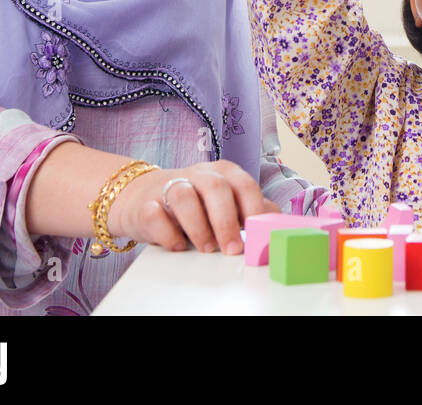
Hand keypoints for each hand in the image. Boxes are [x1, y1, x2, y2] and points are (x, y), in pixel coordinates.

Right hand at [110, 159, 279, 255]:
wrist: (142, 198)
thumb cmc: (195, 203)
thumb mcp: (226, 202)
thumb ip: (251, 209)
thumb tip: (280, 223)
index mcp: (223, 173)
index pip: (244, 184)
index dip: (253, 209)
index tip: (257, 234)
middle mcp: (198, 174)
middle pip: (215, 187)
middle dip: (226, 220)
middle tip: (232, 248)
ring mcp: (169, 186)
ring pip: (183, 196)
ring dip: (197, 225)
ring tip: (206, 247)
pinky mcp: (145, 204)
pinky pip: (154, 214)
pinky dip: (166, 232)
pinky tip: (177, 245)